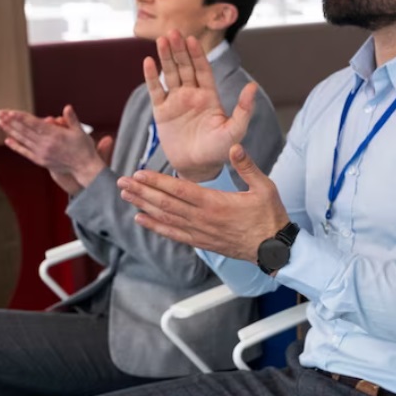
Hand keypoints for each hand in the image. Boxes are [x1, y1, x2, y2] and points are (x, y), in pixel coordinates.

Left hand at [0, 105, 106, 190]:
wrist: (85, 168)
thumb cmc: (84, 148)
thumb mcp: (80, 131)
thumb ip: (72, 119)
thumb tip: (67, 107)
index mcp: (56, 135)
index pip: (34, 124)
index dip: (21, 117)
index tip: (10, 112)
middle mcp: (46, 144)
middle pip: (25, 130)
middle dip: (11, 121)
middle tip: (0, 113)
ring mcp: (42, 153)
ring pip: (23, 140)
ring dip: (10, 130)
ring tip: (1, 122)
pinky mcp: (40, 160)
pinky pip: (25, 152)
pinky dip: (16, 146)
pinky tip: (8, 140)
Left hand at [118, 144, 288, 261]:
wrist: (273, 248)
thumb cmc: (270, 216)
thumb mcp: (265, 187)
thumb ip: (247, 167)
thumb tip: (234, 147)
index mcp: (216, 203)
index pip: (179, 190)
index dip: (157, 181)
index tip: (139, 173)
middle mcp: (203, 219)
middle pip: (165, 204)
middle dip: (142, 192)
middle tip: (122, 182)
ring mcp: (200, 232)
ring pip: (165, 218)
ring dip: (143, 206)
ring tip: (125, 196)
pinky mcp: (201, 242)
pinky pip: (173, 234)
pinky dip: (155, 227)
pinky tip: (141, 219)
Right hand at [145, 30, 258, 181]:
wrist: (198, 167)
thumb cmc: (220, 150)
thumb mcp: (235, 129)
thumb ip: (244, 109)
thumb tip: (253, 86)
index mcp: (210, 96)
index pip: (203, 70)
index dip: (197, 54)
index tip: (192, 39)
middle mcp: (192, 95)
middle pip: (184, 67)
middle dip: (179, 49)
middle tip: (173, 31)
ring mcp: (176, 102)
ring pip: (170, 74)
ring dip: (166, 57)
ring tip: (162, 40)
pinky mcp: (162, 112)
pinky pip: (156, 91)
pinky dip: (151, 76)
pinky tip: (148, 62)